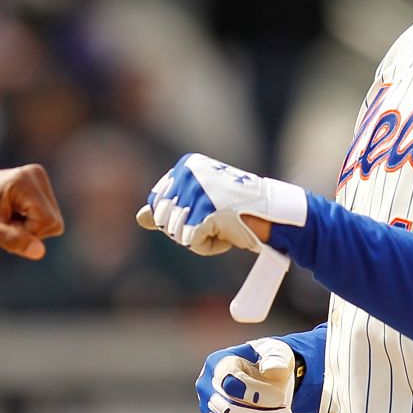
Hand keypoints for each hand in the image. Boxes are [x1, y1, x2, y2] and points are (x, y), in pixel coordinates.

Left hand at [0, 165, 63, 258]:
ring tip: (6, 220)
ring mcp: (38, 178)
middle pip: (53, 221)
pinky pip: (46, 215)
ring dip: (30, 228)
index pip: (48, 222)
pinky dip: (30, 222)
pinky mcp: (36, 184)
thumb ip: (13, 241)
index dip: (28, 233)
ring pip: (52, 220)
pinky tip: (11, 215)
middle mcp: (36, 175)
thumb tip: (40, 252)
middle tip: (4, 225)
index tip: (4, 228)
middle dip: (30, 231)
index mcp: (25, 181)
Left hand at [136, 153, 305, 255]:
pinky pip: (192, 243)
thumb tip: (140, 217)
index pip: (157, 204)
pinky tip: (227, 235)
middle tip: (215, 221)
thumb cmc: (237, 208)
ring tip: (223, 225)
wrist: (272, 214)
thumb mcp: (199, 203)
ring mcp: (197, 192)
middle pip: (163, 220)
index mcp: (185, 165)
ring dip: (199, 239)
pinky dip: (209, 246)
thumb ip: (169, 207)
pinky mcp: (206, 212)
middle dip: (187, 230)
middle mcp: (188, 173)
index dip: (178, 219)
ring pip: (176, 233)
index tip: (204, 213)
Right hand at [197, 338, 295, 412]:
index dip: (257, 395)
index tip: (279, 397)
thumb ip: (276, 358)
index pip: (231, 384)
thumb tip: (272, 368)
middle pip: (229, 411)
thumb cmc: (266, 363)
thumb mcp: (275, 353)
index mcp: (218, 364)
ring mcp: (207, 409)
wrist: (261, 377)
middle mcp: (206, 387)